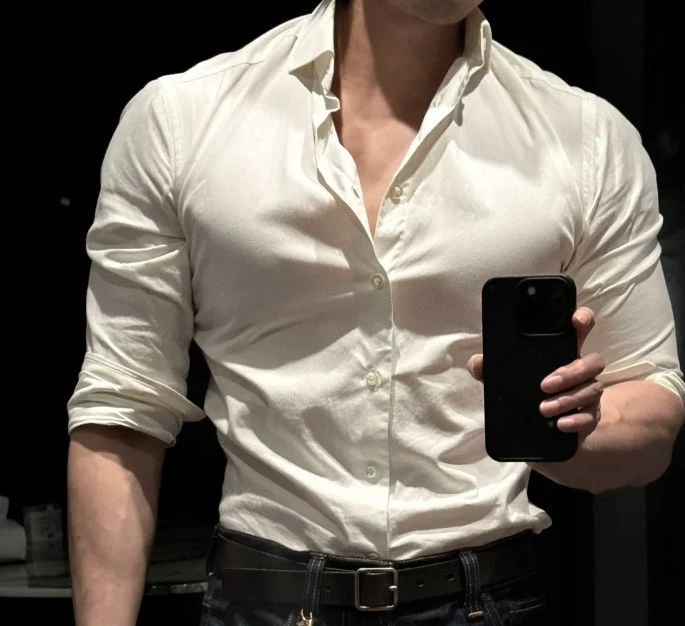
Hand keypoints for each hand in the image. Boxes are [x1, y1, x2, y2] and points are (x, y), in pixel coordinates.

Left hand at [467, 306, 605, 439]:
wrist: (535, 426)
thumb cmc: (524, 390)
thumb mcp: (504, 377)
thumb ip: (489, 368)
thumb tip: (477, 363)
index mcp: (562, 351)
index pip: (581, 328)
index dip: (583, 319)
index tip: (577, 321)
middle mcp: (580, 369)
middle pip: (594, 361)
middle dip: (572, 371)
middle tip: (545, 384)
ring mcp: (587, 392)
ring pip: (592, 389)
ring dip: (567, 399)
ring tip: (544, 409)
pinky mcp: (589, 415)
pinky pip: (591, 416)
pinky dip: (576, 420)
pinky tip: (561, 424)